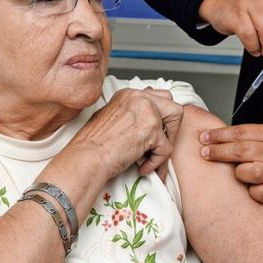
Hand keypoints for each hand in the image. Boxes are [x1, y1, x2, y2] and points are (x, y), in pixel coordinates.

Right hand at [66, 88, 182, 178]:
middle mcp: (139, 97)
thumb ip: (131, 117)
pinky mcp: (151, 129)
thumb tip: (146, 125)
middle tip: (160, 145)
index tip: (156, 133)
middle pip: (173, 106)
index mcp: (129, 95)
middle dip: (172, 127)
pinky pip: (166, 149)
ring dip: (166, 144)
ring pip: (175, 124)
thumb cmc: (93, 144)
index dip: (161, 118)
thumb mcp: (112, 119)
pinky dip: (157, 162)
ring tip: (153, 158)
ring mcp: (146, 111)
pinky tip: (142, 168)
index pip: (158, 97)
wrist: (87, 157)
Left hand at [198, 124, 262, 202]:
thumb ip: (246, 136)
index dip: (219, 135)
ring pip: (250, 172)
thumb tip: (214, 137)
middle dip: (219, 152)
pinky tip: (250, 188)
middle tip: (204, 153)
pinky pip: (260, 194)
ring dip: (238, 173)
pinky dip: (252, 192)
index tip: (204, 138)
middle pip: (241, 151)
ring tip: (236, 173)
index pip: (240, 132)